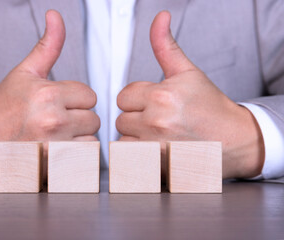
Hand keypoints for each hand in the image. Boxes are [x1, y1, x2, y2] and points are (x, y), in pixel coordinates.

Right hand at [0, 10, 99, 177]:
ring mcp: (54, 146)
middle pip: (94, 118)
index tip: (59, 102)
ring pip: (92, 139)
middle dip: (79, 118)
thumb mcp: (26, 72)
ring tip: (56, 135)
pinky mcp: (54, 167)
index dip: (76, 99)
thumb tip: (55, 16)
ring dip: (79, 138)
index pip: (90, 95)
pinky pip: (84, 159)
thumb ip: (48, 46)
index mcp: (48, 94)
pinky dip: (75, 155)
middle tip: (56, 119)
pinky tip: (56, 149)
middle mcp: (53, 121)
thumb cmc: (5, 106)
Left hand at [116, 11, 263, 178]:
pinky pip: (128, 158)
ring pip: (122, 138)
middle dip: (136, 118)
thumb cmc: (211, 108)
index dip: (138, 100)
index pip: (123, 96)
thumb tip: (160, 17)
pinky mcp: (155, 166)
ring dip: (135, 138)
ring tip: (159, 135)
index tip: (155, 104)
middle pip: (121, 118)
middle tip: (160, 120)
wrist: (233, 140)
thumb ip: (165, 46)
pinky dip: (138, 155)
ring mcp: (154, 146)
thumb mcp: (187, 72)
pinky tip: (157, 149)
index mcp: (161, 95)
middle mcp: (156, 121)